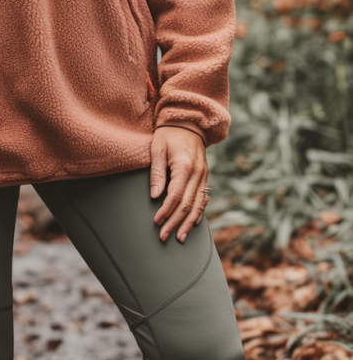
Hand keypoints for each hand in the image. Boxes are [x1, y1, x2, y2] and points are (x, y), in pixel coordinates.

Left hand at [150, 126, 208, 243]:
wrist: (188, 122)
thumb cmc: (169, 134)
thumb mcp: (157, 148)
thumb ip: (157, 173)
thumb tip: (154, 196)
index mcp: (184, 167)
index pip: (175, 196)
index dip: (166, 211)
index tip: (157, 222)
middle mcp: (197, 173)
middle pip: (187, 205)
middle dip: (175, 222)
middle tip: (165, 236)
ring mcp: (203, 175)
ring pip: (198, 205)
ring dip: (188, 223)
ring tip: (180, 237)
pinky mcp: (205, 176)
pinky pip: (203, 198)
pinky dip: (198, 212)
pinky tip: (192, 223)